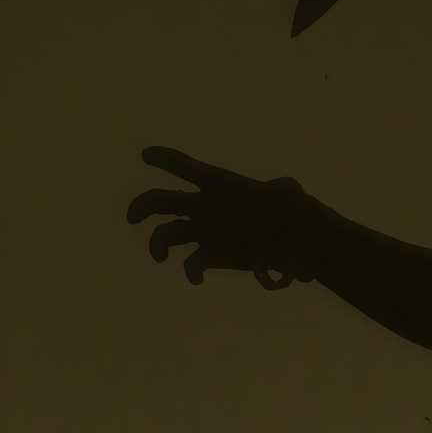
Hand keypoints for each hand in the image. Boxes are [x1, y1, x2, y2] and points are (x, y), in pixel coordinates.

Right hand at [126, 147, 318, 288]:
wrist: (296, 238)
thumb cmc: (293, 211)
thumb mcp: (288, 194)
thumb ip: (282, 189)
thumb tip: (287, 191)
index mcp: (217, 184)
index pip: (185, 167)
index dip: (166, 159)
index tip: (147, 155)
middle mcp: (204, 205)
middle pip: (162, 201)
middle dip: (142, 206)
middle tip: (133, 218)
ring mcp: (206, 230)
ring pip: (168, 233)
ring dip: (157, 244)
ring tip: (160, 257)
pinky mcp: (214, 254)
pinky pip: (192, 263)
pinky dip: (191, 271)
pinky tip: (197, 278)